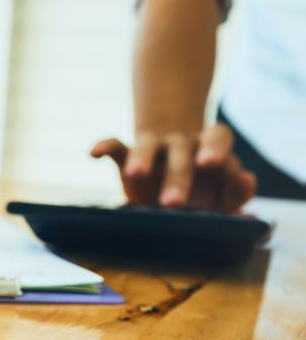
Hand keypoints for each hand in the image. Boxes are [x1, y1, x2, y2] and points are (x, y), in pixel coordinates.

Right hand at [91, 123, 255, 212]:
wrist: (175, 184)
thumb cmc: (207, 192)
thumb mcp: (225, 194)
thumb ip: (238, 190)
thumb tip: (247, 181)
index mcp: (211, 148)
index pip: (217, 137)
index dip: (214, 148)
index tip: (209, 164)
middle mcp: (183, 143)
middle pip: (181, 149)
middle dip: (178, 174)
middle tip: (173, 202)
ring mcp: (155, 148)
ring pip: (147, 146)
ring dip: (142, 158)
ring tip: (136, 175)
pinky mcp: (128, 157)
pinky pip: (116, 146)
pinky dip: (104, 146)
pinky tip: (93, 154)